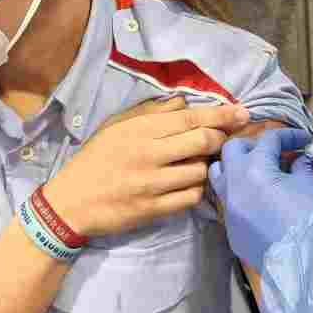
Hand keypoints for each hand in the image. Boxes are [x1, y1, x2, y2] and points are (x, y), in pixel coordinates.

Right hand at [44, 97, 250, 236]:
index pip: (190, 118)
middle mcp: (149, 154)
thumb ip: (151, 113)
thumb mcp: (116, 127)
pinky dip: (197, 189)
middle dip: (222, 138)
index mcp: (140, 130)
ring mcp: (153, 184)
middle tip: (230, 137)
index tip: (242, 112)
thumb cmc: (94, 159)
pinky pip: (191, 197)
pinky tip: (190, 184)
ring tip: (200, 162)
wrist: (70, 203)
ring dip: (207, 165)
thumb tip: (184, 103)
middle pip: (202, 142)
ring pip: (200, 171)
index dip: (221, 115)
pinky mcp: (154, 209)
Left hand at [209, 129, 312, 268]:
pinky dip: (240, 195)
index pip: (269, 139)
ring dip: (236, 168)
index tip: (304, 141)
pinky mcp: (230, 230)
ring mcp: (228, 208)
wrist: (307, 261)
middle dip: (254, 145)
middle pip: (232, 149)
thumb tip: (300, 158)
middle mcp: (234, 185)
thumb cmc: (311, 218)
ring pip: (219, 175)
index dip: (289, 136)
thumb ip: (301, 165)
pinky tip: (259, 202)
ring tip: (257, 173)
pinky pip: (228, 203)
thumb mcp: (308, 185)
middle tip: (275, 154)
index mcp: (254, 169)